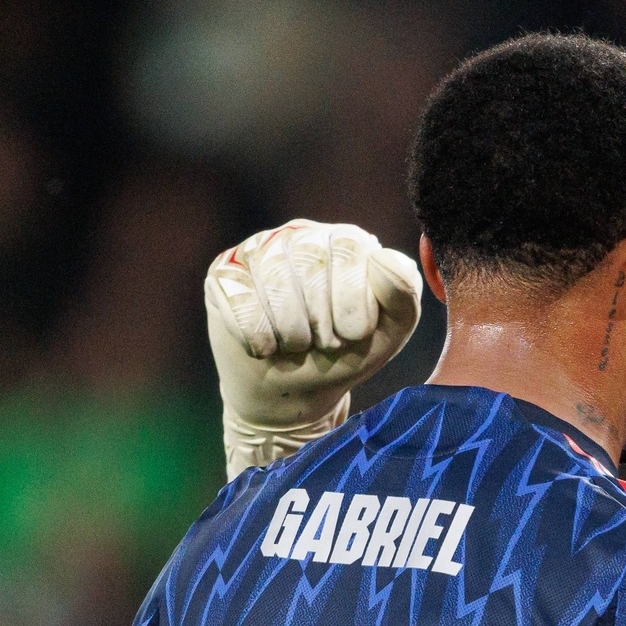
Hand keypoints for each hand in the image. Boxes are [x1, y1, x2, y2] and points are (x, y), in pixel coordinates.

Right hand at [205, 221, 423, 478]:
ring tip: (299, 346)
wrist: (295, 390)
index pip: (350, 247)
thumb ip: (403, 294)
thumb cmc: (346, 354)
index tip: (354, 334)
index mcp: (347, 240)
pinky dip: (259, 336)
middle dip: (322, 320)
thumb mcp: (389, 332)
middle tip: (325, 344)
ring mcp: (258, 250)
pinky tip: (267, 347)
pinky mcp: (223, 275)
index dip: (352, 302)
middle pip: (309, 261)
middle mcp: (301, 234)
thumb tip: (380, 256)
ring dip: (292, 331)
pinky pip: (239, 298)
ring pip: (273, 278)